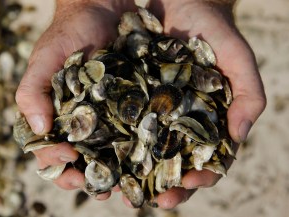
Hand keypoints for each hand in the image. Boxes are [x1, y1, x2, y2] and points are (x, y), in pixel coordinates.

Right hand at [15, 0, 135, 198]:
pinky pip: (138, 133)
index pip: (52, 151)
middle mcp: (86, 122)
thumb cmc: (71, 33)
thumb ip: (33, 91)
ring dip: (118, 174)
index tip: (70, 164)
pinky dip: (141, 150)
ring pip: (113, 154)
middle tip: (101, 190)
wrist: (104, 10)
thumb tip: (37, 127)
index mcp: (60, 116)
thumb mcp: (46, 58)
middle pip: (85, 160)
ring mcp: (112, 116)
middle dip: (91, 178)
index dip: (58, 164)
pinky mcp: (135, 107)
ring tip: (127, 188)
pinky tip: (149, 162)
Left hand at [130, 0, 264, 208]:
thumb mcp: (237, 58)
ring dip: (135, 173)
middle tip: (154, 200)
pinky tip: (105, 159)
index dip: (200, 176)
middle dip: (165, 184)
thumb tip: (240, 134)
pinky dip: (114, 144)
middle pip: (172, 162)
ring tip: (125, 190)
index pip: (206, 158)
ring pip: (144, 150)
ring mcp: (151, 110)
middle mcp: (177, 120)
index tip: (188, 185)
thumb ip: (248, 94)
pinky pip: (119, 124)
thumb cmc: (211, 29)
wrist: (178, 1)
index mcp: (205, 119)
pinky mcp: (128, 97)